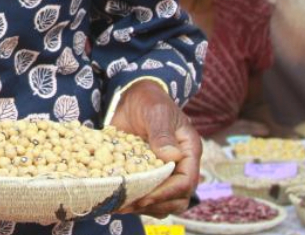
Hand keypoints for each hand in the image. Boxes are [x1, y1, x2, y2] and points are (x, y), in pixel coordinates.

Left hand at [110, 80, 200, 217]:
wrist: (133, 96)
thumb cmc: (150, 100)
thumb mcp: (157, 111)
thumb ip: (162, 133)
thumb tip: (172, 157)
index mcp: (189, 151)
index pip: (186, 182)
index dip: (167, 192)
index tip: (145, 196)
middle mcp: (179, 166)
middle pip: (177, 199)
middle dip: (155, 205)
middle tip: (129, 204)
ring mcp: (163, 173)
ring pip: (163, 203)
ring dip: (144, 208)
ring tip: (120, 206)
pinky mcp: (146, 174)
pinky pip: (146, 196)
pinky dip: (134, 201)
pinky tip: (116, 200)